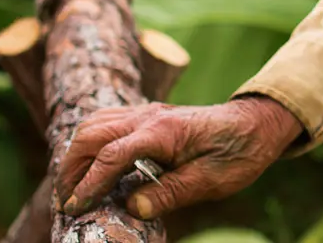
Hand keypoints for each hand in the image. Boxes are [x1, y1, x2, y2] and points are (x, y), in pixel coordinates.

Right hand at [56, 94, 303, 220]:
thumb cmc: (238, 152)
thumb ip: (172, 193)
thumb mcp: (212, 180)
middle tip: (65, 202)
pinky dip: (88, 143)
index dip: (89, 184)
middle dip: (71, 168)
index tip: (74, 209)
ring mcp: (146, 112)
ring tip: (71, 188)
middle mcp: (149, 116)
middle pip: (91, 134)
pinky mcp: (147, 115)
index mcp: (164, 131)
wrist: (257, 123)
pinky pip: (106, 122)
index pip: (112, 156)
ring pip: (94, 124)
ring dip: (75, 154)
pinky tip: (89, 166)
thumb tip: (133, 208)